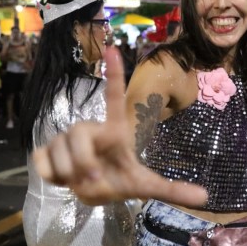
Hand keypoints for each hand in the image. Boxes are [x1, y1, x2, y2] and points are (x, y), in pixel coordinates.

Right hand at [33, 46, 207, 206]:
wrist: (96, 191)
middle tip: (93, 180)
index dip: (114, 74)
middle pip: (77, 135)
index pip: (115, 98)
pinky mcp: (46, 151)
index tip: (113, 49)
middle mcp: (89, 129)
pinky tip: (62, 179)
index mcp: (115, 130)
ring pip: (59, 151)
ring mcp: (65, 139)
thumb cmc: (121, 180)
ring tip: (80, 181)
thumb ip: (173, 190)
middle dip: (84, 162)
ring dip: (70, 174)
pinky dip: (51, 175)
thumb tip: (205, 197)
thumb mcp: (146, 187)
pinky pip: (41, 161)